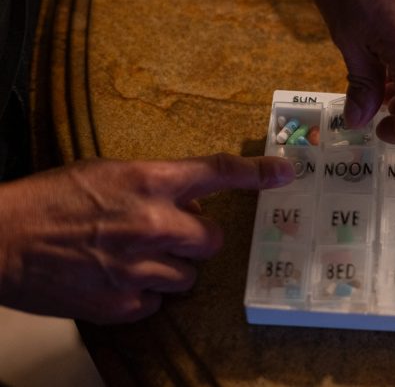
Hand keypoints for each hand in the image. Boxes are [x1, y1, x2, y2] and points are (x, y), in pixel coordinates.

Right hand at [0, 153, 293, 323]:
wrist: (0, 239)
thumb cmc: (49, 200)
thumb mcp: (107, 174)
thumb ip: (154, 185)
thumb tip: (187, 201)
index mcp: (149, 181)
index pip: (217, 172)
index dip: (258, 173)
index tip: (286, 173)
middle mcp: (154, 223)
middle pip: (212, 238)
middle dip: (197, 237)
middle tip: (169, 235)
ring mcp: (140, 267)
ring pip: (188, 276)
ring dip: (170, 268)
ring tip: (132, 258)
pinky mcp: (123, 303)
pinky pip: (157, 301)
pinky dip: (144, 293)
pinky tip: (116, 279)